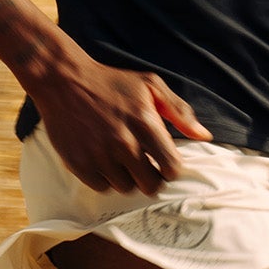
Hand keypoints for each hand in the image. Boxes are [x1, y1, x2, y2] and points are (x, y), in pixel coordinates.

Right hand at [26, 48, 211, 194]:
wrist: (64, 80)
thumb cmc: (111, 82)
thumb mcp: (150, 85)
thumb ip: (179, 111)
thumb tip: (204, 136)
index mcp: (144, 123)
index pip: (171, 167)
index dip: (172, 169)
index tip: (166, 163)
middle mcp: (123, 142)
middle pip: (150, 185)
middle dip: (153, 178)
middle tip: (146, 166)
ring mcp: (99, 155)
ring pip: (126, 188)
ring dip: (128, 178)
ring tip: (122, 160)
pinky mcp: (78, 163)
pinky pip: (102, 186)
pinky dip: (105, 178)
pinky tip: (104, 161)